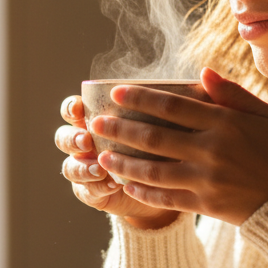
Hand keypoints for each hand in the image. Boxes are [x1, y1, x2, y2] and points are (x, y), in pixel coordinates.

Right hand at [54, 94, 179, 228]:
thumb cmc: (163, 143)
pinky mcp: (93, 192)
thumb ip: (173, 102)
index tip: (80, 109)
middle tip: (87, 140)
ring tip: (99, 168)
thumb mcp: (166, 122)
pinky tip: (112, 185)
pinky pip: (86, 191)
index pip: (73, 109)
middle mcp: (85, 143)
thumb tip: (203, 75)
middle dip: (72, 139)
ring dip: (81, 166)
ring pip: (70, 167)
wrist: (164, 185)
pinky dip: (96, 187)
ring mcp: (86, 168)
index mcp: (95, 119)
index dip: (71, 108)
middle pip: (64, 137)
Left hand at [89, 68, 267, 225]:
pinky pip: (166, 199)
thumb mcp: (267, 116)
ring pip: (153, 170)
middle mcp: (212, 150)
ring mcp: (207, 180)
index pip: (172, 106)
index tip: (116, 93)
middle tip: (95, 124)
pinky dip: (143, 192)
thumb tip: (203, 73)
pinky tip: (127, 186)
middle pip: (154, 137)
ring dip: (123, 163)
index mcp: (225, 123)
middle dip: (120, 129)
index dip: (140, 98)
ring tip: (102, 156)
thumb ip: (233, 95)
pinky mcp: (206, 205)